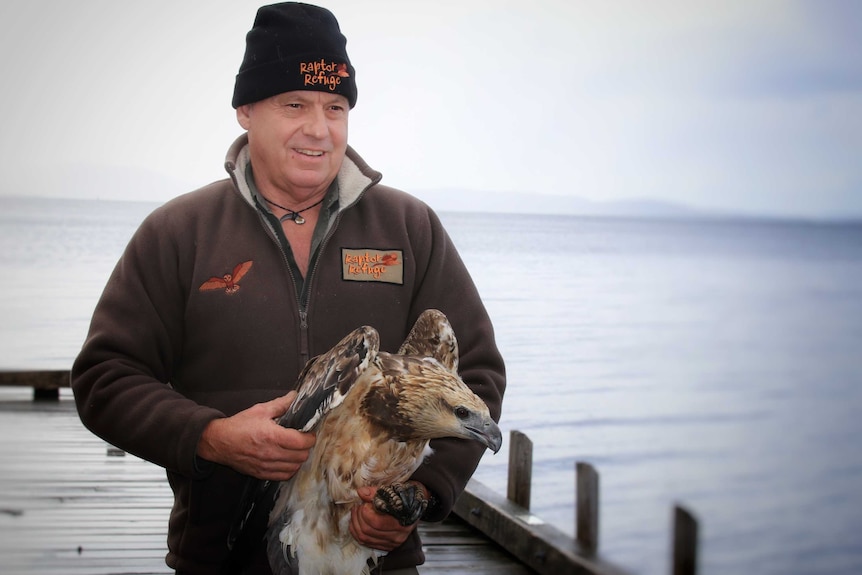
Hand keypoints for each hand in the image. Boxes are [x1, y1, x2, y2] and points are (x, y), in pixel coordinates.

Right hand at [197, 391, 315, 480]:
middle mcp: (270, 453)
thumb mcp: (260, 410)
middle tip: (303, 440)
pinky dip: (290, 469)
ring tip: (295, 450)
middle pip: (301, 456)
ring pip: (294, 467)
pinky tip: (287, 460)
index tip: (309, 433)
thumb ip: (281, 404)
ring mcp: (266, 466)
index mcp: (272, 436)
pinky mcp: (261, 473)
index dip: (310, 437)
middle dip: (306, 447)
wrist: (218, 441)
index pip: (301, 442)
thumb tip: (295, 396)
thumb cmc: (238, 425)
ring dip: (298, 458)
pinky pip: (283, 476)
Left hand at [349, 483, 425, 551]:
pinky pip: (366, 543)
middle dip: (358, 517)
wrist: (415, 504)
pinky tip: (356, 523)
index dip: (365, 512)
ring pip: (365, 538)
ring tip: (356, 512)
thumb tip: (362, 493)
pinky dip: (357, 533)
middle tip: (358, 506)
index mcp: (402, 520)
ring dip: (355, 525)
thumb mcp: (392, 490)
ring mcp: (392, 542)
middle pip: (368, 531)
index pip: (377, 522)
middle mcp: (398, 535)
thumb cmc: (405, 495)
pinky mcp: (387, 546)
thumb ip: (376, 492)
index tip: (363, 503)